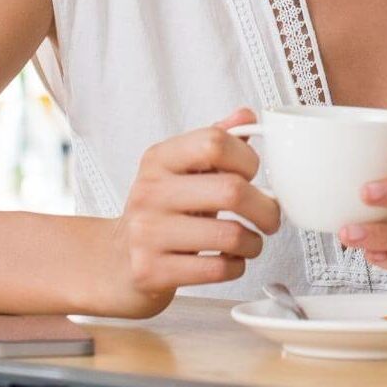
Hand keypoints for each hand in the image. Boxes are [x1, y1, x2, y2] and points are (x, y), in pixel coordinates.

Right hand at [107, 108, 281, 317]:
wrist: (116, 263)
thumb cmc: (164, 213)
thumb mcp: (182, 172)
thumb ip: (215, 142)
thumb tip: (247, 115)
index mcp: (159, 159)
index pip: (215, 142)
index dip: (249, 160)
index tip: (253, 176)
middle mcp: (149, 192)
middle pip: (232, 191)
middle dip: (267, 209)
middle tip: (270, 218)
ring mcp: (146, 233)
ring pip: (231, 235)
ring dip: (255, 243)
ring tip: (249, 243)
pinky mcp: (151, 271)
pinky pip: (218, 269)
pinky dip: (236, 267)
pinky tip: (228, 260)